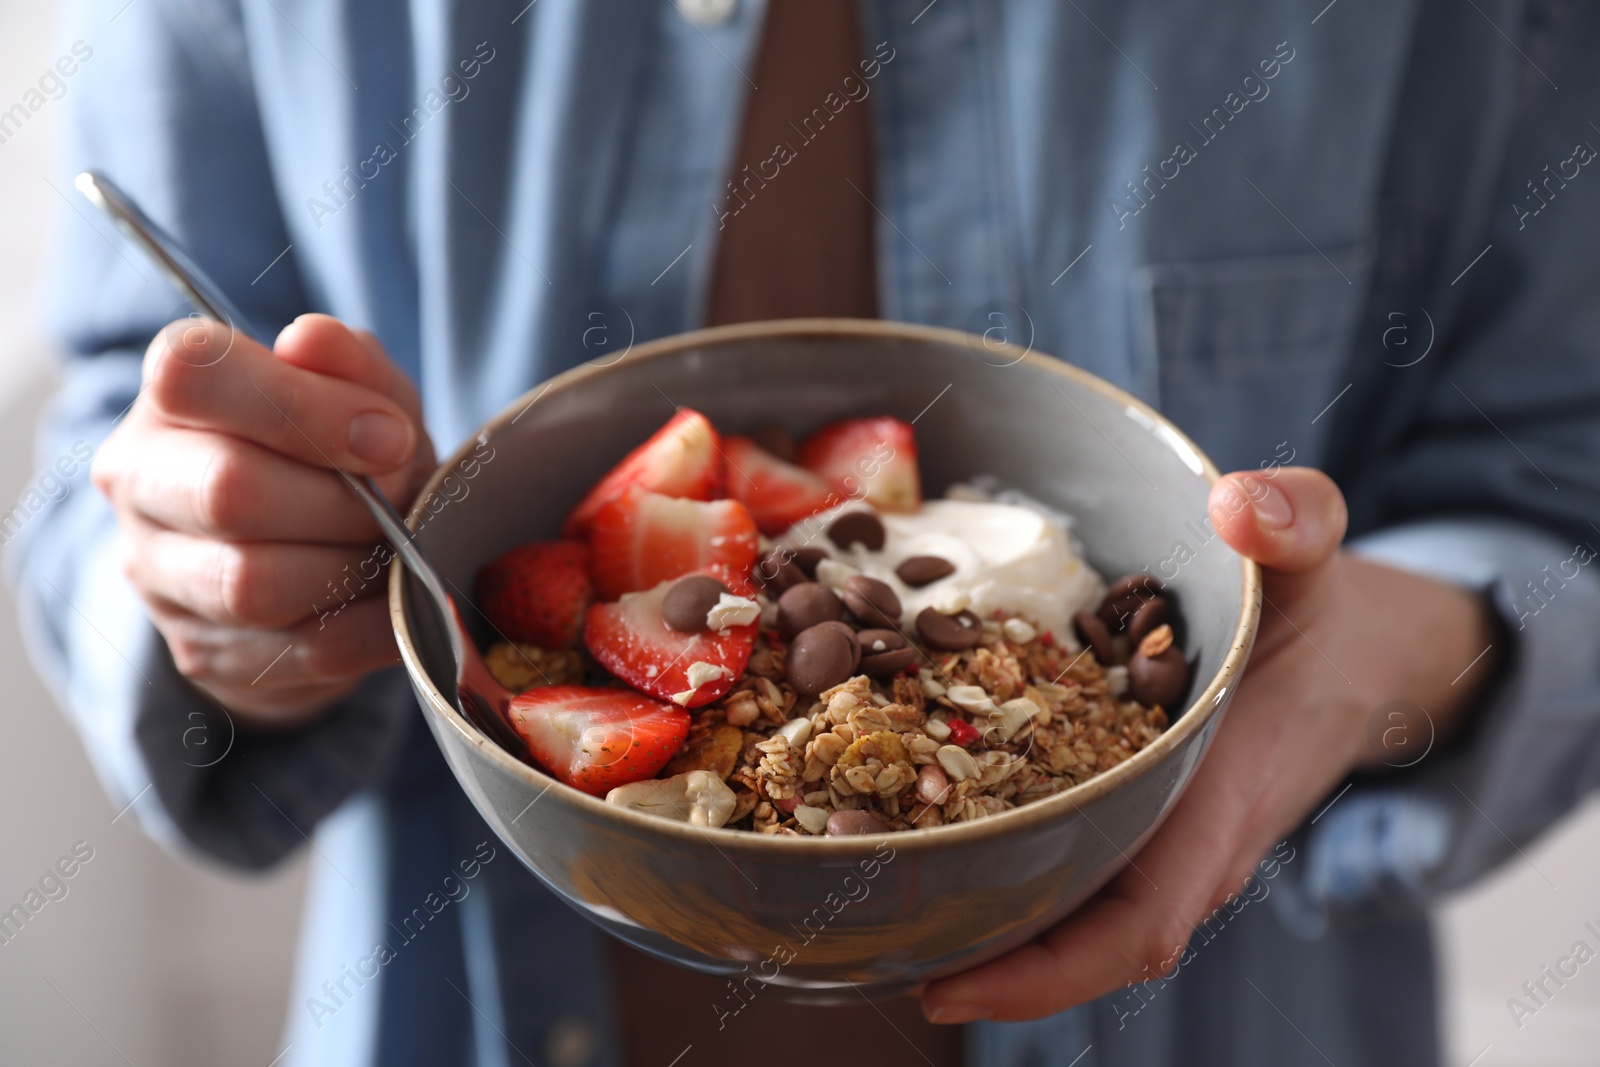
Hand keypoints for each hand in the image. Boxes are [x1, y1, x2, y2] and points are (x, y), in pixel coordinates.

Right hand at [93, 314, 435, 726]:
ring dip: (352, 569)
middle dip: (344, 502)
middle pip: (229, 491)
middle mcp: (141, 481)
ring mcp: (159, 574)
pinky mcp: (201, 650)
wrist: (321, 552)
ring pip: (252, 584)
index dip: (304, 407)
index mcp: (172, 397)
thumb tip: (310, 341)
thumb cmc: (342, 453)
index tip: (389, 436)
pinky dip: (370, 626)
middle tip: (397, 502)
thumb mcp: (365, 392)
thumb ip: (350, 360)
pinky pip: (302, 649)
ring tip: (390, 549)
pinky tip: (394, 599)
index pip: (193, 375)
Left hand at [920, 467, 1497, 1022]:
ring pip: (1064, 904)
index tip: (946, 987)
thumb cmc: (1325, 618)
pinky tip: (919, 835)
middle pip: (1077, 939)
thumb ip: (1295, 520)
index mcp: (1221, 803)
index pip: (1139, 926)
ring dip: (980, 915)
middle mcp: (1181, 842)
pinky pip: (1064, 856)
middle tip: (867, 945)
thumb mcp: (1317, 558)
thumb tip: (1238, 504)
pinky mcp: (1135, 814)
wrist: (1355, 658)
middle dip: (979, 957)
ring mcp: (1156, 836)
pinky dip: (1000, 859)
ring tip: (871, 906)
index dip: (1044, 973)